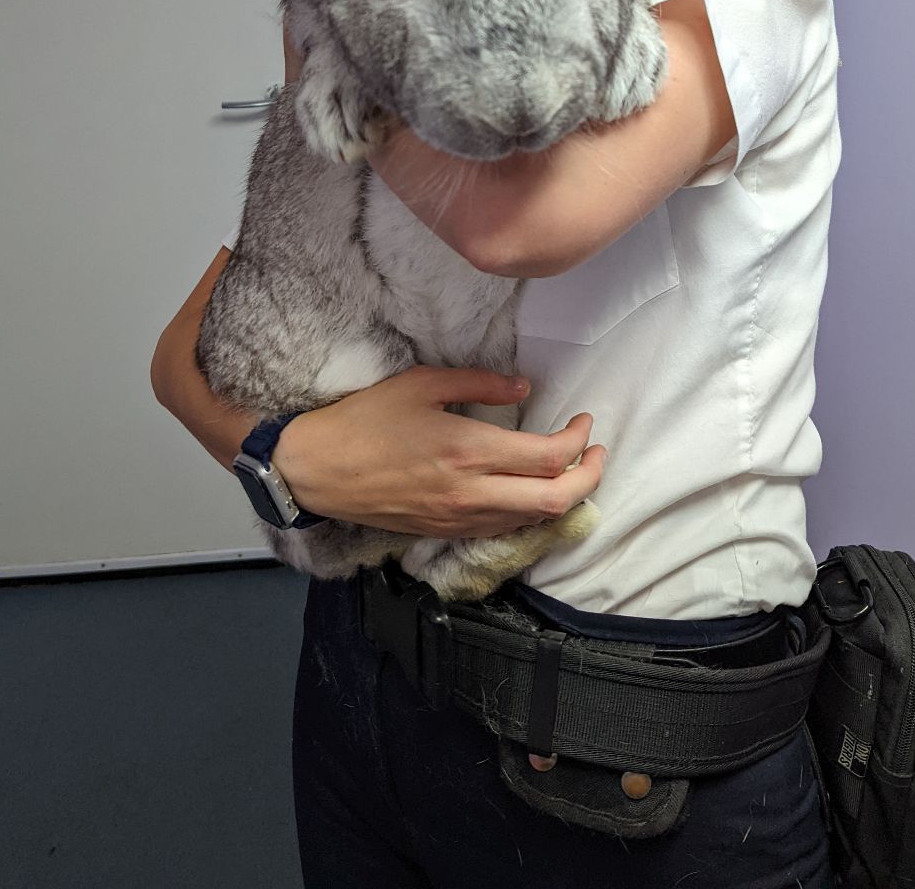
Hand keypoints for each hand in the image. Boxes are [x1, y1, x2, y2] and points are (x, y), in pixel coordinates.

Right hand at [272, 366, 606, 539]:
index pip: (549, 458)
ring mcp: (460, 519)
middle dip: (590, 477)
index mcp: (469, 451)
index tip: (584, 421)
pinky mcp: (446, 532)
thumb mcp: (422, 384)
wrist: (318, 471)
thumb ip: (479, 382)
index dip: (579, 441)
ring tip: (573, 470)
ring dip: (563, 498)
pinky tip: (531, 491)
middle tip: (597, 453)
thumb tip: (524, 387)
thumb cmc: (366, 420)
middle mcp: (472, 493)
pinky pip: (504, 529)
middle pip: (555, 500)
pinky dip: (530, 511)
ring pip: (533, 521)